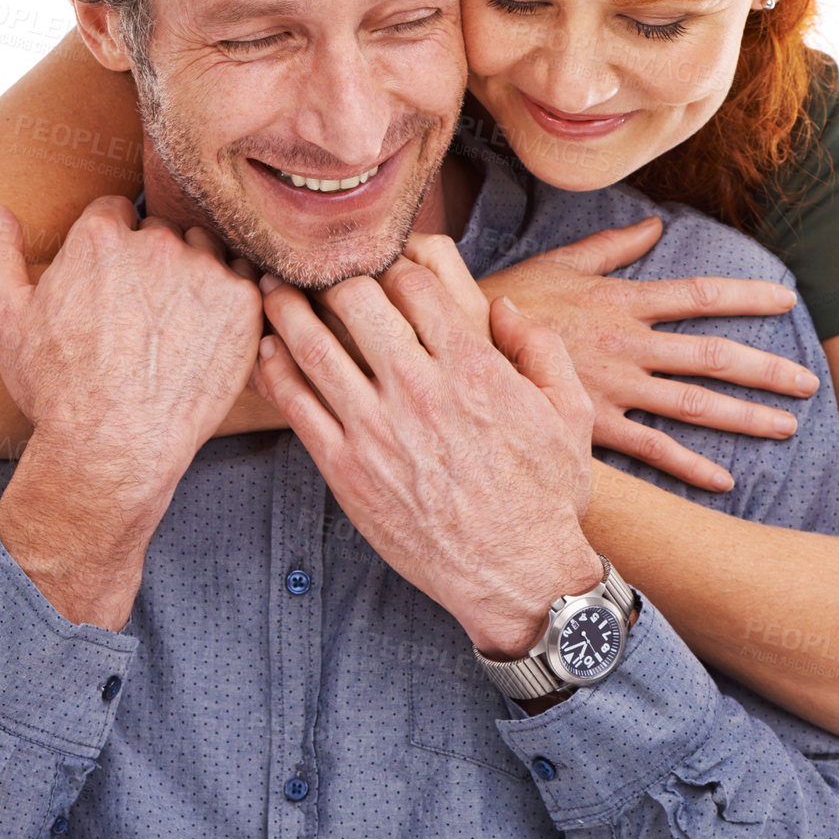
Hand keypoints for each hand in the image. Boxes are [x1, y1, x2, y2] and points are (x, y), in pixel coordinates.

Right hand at [0, 199, 263, 537]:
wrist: (113, 448)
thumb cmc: (55, 388)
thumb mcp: (3, 321)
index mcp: (100, 237)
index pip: (116, 213)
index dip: (112, 248)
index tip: (111, 284)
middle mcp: (157, 243)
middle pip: (162, 232)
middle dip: (152, 262)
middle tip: (140, 314)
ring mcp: (205, 271)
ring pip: (204, 252)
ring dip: (193, 276)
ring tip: (173, 327)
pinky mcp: (241, 303)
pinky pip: (243, 281)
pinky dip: (228, 302)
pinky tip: (206, 335)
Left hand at [253, 236, 601, 658]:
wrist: (519, 576)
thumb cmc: (547, 494)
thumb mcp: (570, 412)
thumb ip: (540, 348)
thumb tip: (501, 308)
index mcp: (473, 367)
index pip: (413, 283)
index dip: (392, 262)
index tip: (379, 262)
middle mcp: (420, 390)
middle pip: (355, 301)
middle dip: (332, 273)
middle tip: (315, 265)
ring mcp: (378, 430)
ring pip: (314, 346)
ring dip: (287, 308)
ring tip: (273, 289)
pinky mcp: (347, 470)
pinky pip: (297, 405)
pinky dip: (276, 369)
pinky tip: (268, 351)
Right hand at [476, 217, 819, 491]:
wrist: (458, 344)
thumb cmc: (507, 300)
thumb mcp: (561, 262)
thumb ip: (613, 247)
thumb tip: (656, 226)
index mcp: (623, 301)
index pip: (699, 296)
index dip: (747, 298)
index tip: (788, 302)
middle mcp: (628, 344)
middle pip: (712, 356)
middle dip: (765, 370)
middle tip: (808, 384)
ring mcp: (613, 387)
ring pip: (693, 404)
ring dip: (744, 417)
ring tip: (784, 426)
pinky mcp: (593, 424)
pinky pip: (651, 449)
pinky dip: (688, 466)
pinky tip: (723, 479)